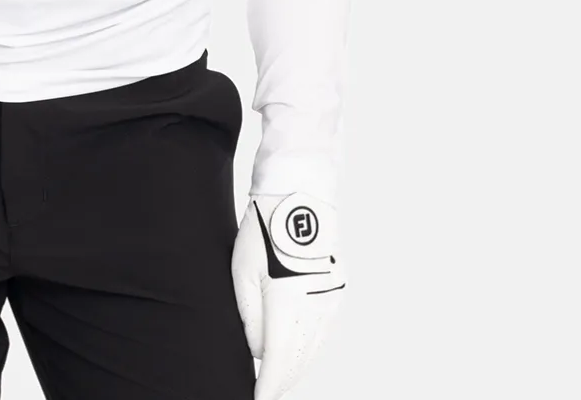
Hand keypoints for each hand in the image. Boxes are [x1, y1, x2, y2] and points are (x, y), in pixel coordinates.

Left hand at [230, 191, 346, 399]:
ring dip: (297, 367)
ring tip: (278, 377)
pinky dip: (310, 348)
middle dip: (282, 380)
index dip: (269, 386)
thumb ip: (250, 317)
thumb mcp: (242, 273)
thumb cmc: (263, 231)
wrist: (298, 199)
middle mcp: (315, 308)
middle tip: (265, 391)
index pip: (278, 361)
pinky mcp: (338, 294)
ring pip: (314, 350)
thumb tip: (258, 350)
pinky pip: (324, 334)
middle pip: (299, 361)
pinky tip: (297, 352)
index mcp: (288, 303)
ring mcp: (330, 302)